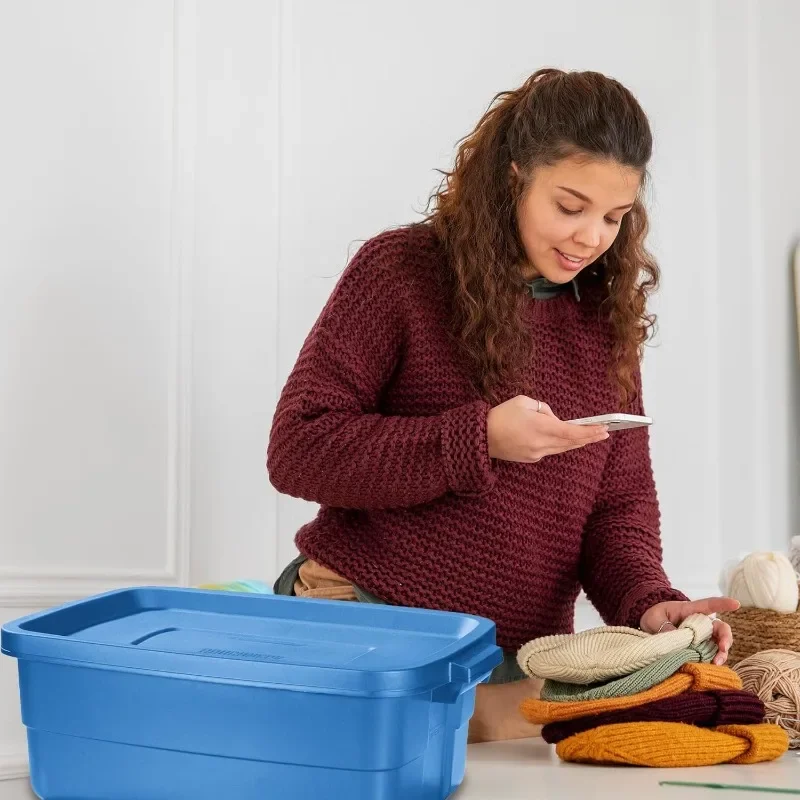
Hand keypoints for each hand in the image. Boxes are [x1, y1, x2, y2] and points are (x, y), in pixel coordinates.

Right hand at [486, 395, 607, 462]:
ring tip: (590, 437)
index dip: (590, 432)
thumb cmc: (501, 415)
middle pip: (571, 443)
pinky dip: (559, 444)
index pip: (572, 432)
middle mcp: (541, 443)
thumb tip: (554, 418)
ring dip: (576, 442)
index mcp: (541, 427)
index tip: (604, 429)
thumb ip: (544, 409)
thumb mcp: (524, 402)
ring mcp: (536, 453)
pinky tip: (564, 439)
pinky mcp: (531, 458)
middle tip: (604, 433)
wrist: (481, 437)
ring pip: (562, 448)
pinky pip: (550, 450)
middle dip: (589, 438)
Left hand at [639, 596, 740, 665]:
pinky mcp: (698, 650)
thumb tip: (677, 641)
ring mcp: (701, 638)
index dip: (723, 604)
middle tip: (723, 648)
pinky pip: (709, 655)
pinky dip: (711, 662)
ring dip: (721, 654)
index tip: (736, 603)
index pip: (709, 605)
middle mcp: (701, 624)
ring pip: (719, 644)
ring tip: (716, 663)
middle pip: (720, 628)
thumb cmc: (654, 617)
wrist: (649, 627)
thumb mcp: (654, 618)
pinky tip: (709, 668)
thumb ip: (665, 627)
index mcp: (690, 610)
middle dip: (725, 638)